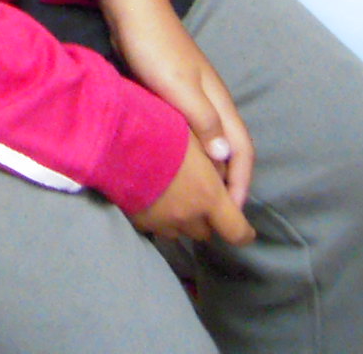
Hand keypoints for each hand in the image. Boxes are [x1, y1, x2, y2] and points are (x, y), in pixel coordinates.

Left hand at [100, 0, 253, 210]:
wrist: (133, 12)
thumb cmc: (156, 48)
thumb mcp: (179, 86)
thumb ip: (203, 120)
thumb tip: (225, 158)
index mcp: (220, 103)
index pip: (243, 152)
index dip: (241, 184)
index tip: (233, 214)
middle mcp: (212, 105)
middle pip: (230, 152)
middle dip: (227, 186)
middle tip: (213, 218)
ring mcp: (193, 101)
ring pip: (209, 145)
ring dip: (207, 173)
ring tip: (194, 202)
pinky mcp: (172, 98)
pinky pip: (189, 136)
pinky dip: (188, 157)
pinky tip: (173, 169)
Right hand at [130, 134, 254, 245]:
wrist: (117, 138)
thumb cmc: (162, 130)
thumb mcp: (198, 138)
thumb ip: (217, 162)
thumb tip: (224, 176)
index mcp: (208, 197)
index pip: (237, 231)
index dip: (244, 232)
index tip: (245, 230)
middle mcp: (188, 216)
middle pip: (206, 232)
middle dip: (207, 218)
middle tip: (200, 196)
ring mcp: (162, 222)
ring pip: (181, 232)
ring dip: (182, 219)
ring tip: (172, 195)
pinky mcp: (139, 221)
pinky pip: (157, 227)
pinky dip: (160, 216)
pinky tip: (152, 195)